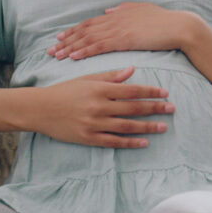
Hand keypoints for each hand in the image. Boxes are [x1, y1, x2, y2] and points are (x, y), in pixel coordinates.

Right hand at [30, 67, 171, 147]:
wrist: (40, 109)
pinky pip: (113, 141)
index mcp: (100, 89)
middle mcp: (99, 106)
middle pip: (133, 108)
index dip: (150, 91)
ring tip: (163, 127)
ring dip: (147, 127)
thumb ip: (111, 76)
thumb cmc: (65, 91)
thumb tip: (133, 70)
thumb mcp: (87, 79)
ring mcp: (94, 124)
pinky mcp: (88, 138)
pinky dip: (130, 143)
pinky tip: (144, 143)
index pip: (132, 90)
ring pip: (126, 126)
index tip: (165, 93)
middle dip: (155, 108)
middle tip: (172, 109)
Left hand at [48, 3, 198, 60]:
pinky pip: (99, 46)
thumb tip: (108, 10)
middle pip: (84, 30)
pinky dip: (84, 51)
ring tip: (57, 56)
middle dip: (66, 40)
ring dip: (70, 47)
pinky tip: (73, 57)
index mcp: (118, 13)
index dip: (74, 31)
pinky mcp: (124, 40)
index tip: (61, 38)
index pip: (90, 23)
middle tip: (51, 49)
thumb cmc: (164, 20)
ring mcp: (118, 29)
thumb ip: (123, 9)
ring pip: (88, 39)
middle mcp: (114, 19)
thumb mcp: (142, 9)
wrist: (179, 27)